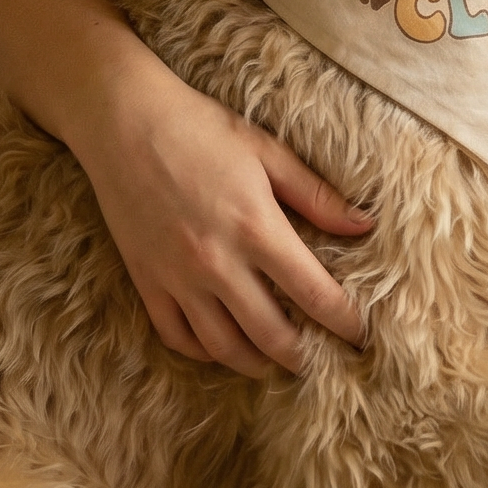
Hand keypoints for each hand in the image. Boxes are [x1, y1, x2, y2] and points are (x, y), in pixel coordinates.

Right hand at [81, 57, 373, 377]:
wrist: (123, 122)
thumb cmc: (200, 129)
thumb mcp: (267, 152)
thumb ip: (316, 196)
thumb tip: (364, 225)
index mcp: (256, 227)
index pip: (313, 293)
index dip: (343, 321)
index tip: (360, 336)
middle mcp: (217, 262)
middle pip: (271, 333)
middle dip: (302, 356)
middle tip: (321, 361)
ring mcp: (177, 277)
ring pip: (223, 346)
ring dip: (255, 364)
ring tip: (276, 365)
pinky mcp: (146, 281)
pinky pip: (177, 336)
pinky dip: (203, 353)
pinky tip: (223, 348)